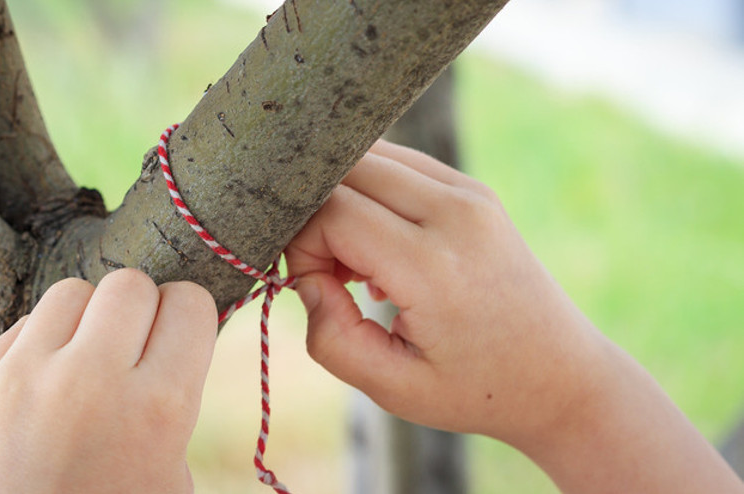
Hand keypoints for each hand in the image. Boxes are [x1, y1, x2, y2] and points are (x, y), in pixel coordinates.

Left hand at [0, 269, 216, 493]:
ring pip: (73, 291)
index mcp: (157, 409)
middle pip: (131, 283)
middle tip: (133, 347)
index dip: (188, 318)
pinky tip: (46, 384)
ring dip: (89, 319)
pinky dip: (43, 344)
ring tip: (86, 360)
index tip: (179, 336)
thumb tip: (173, 327)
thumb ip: (178, 394)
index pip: (189, 303)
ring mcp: (22, 380)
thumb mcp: (173, 469)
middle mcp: (89, 383)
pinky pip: (24, 325)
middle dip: (141, 311)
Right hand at [286, 140, 598, 439]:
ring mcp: (469, 193)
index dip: (302, 245)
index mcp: (434, 266)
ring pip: (370, 157)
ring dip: (343, 201)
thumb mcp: (393, 389)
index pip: (333, 211)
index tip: (316, 287)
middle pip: (346, 169)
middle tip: (331, 272)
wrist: (560, 374)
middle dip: (316, 215)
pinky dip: (371, 195)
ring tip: (358, 262)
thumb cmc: (476, 388)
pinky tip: (382, 247)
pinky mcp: (473, 189)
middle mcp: (456, 213)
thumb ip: (331, 338)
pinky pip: (399, 164)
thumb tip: (304, 280)